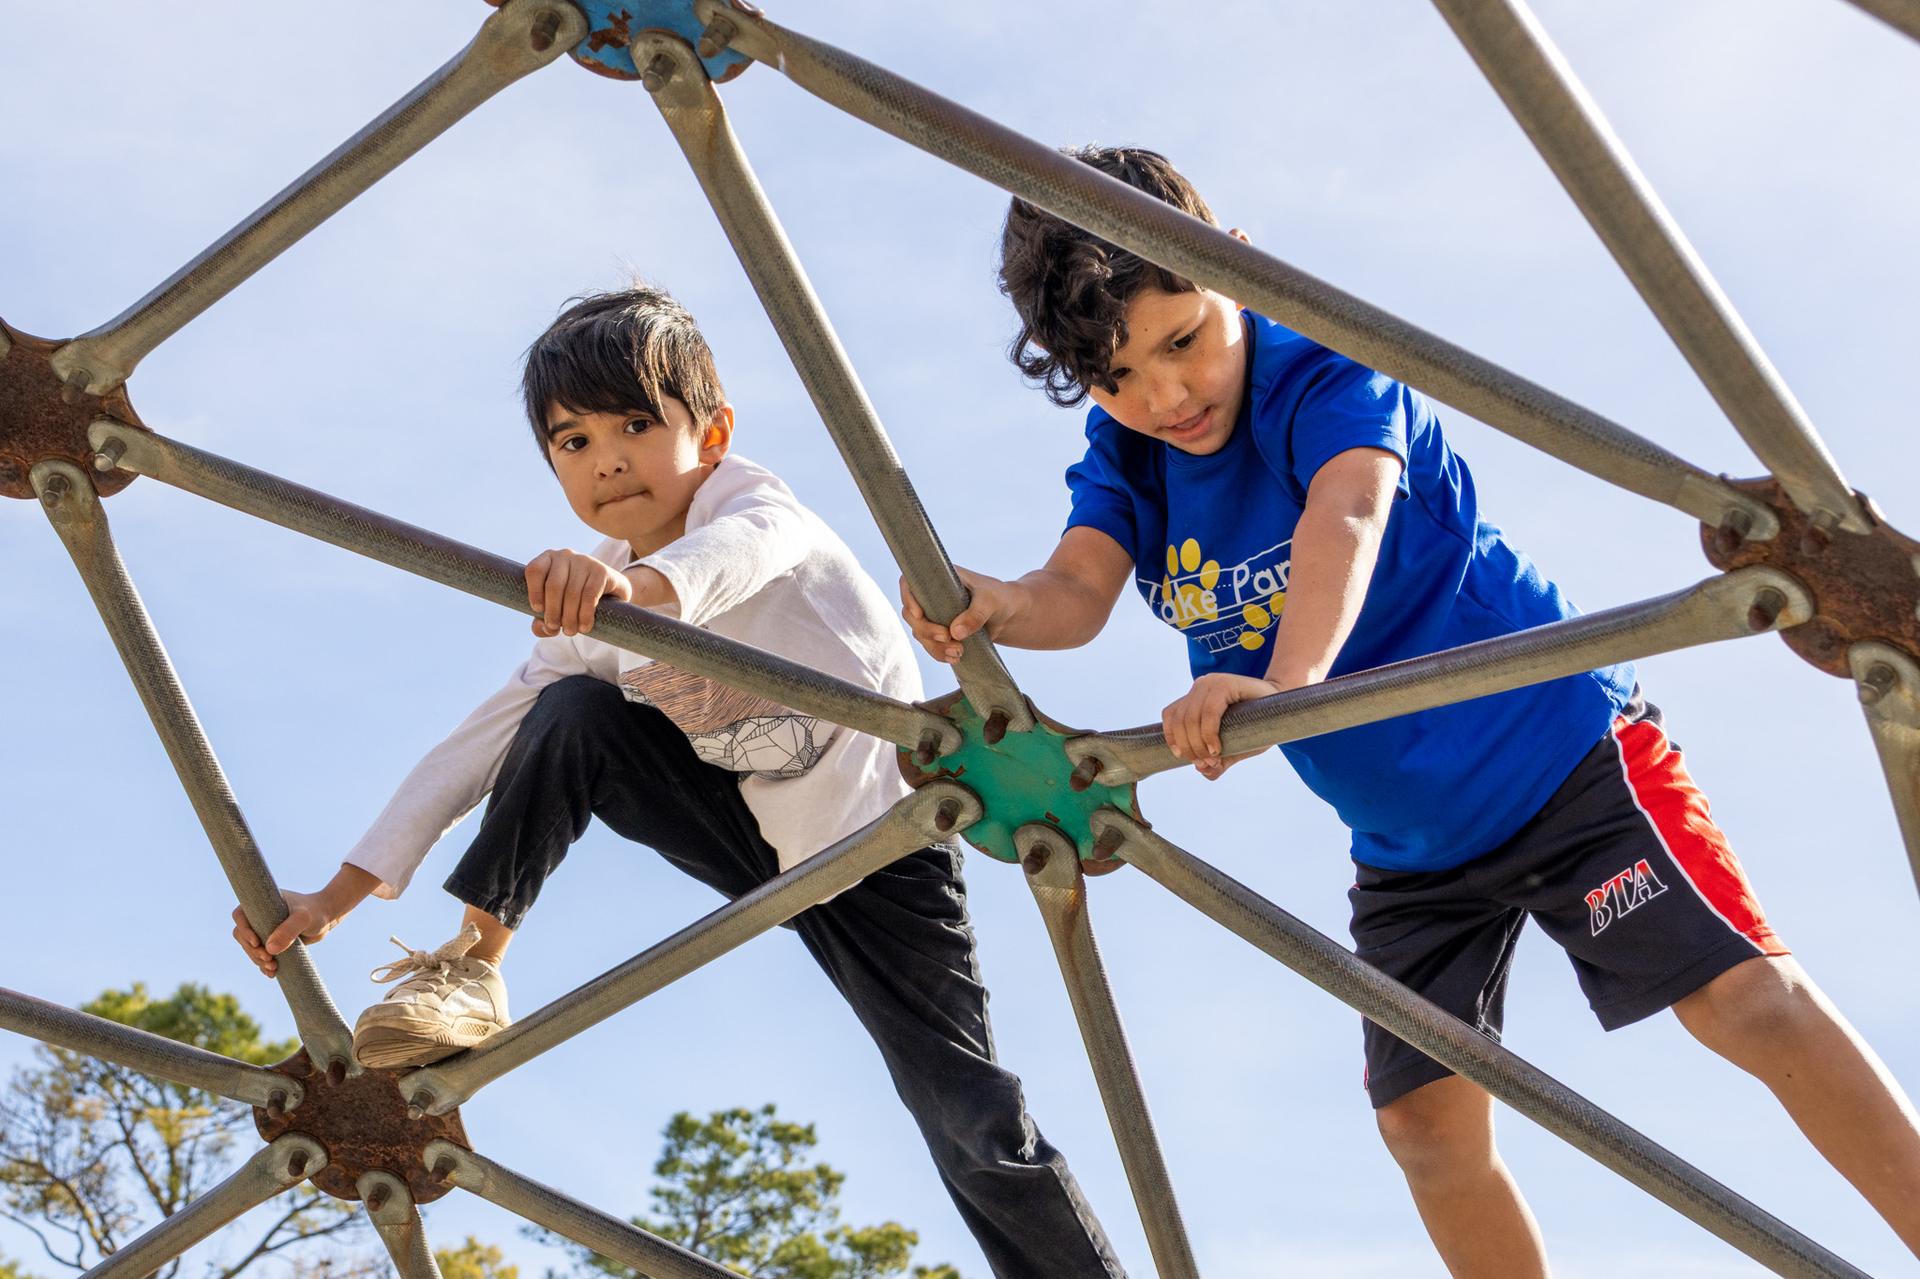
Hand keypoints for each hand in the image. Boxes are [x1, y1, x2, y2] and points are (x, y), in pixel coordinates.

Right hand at [231, 890, 342, 977]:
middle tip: (268, 959)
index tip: (257, 942)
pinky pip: (262, 955)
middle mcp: (260, 917)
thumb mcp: (303, 918)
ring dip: (258, 960)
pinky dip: (264, 965)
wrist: (328, 916)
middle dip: (252, 950)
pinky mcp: (273, 942)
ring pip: (251, 948)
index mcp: (261, 904)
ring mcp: (265, 930)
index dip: (244, 930)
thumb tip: (270, 949)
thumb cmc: (315, 912)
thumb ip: (289, 930)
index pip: (240, 916)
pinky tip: (272, 973)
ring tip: (273, 967)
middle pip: (243, 936)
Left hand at [526, 549, 633, 637]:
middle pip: (554, 585)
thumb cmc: (574, 602)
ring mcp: (585, 561)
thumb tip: (543, 628)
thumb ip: (542, 623)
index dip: (534, 591)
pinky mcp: (601, 571)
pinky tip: (584, 627)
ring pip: (572, 592)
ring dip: (569, 617)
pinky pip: (590, 595)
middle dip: (553, 611)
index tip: (538, 610)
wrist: (609, 595)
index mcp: (548, 560)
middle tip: (555, 628)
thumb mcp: (555, 610)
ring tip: (570, 632)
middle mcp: (565, 556)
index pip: (535, 570)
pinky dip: (585, 614)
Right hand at [899, 568, 1016, 663]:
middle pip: (912, 614)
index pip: (910, 583)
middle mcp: (931, 596)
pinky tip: (954, 658)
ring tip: (958, 652)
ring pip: (920, 633)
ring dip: (935, 646)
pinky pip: (931, 645)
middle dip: (926, 630)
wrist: (1008, 615)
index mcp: (938, 579)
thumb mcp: (990, 601)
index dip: (908, 598)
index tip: (919, 614)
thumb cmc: (999, 598)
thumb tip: (955, 632)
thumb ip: (975, 614)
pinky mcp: (940, 632)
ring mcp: (934, 615)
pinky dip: (939, 653)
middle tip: (947, 638)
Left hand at [1161, 672, 1282, 777]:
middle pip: (1180, 721)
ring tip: (1214, 758)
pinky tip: (1216, 747)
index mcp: (1196, 696)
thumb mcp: (1235, 746)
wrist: (1285, 706)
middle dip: (1190, 748)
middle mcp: (1200, 686)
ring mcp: (1212, 683)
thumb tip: (1202, 770)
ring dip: (1199, 744)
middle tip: (1207, 763)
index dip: (1173, 739)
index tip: (1186, 758)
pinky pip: (1209, 712)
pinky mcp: (1225, 684)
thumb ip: (1218, 759)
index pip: (1171, 716)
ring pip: (1191, 718)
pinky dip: (1208, 733)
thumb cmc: (1259, 725)